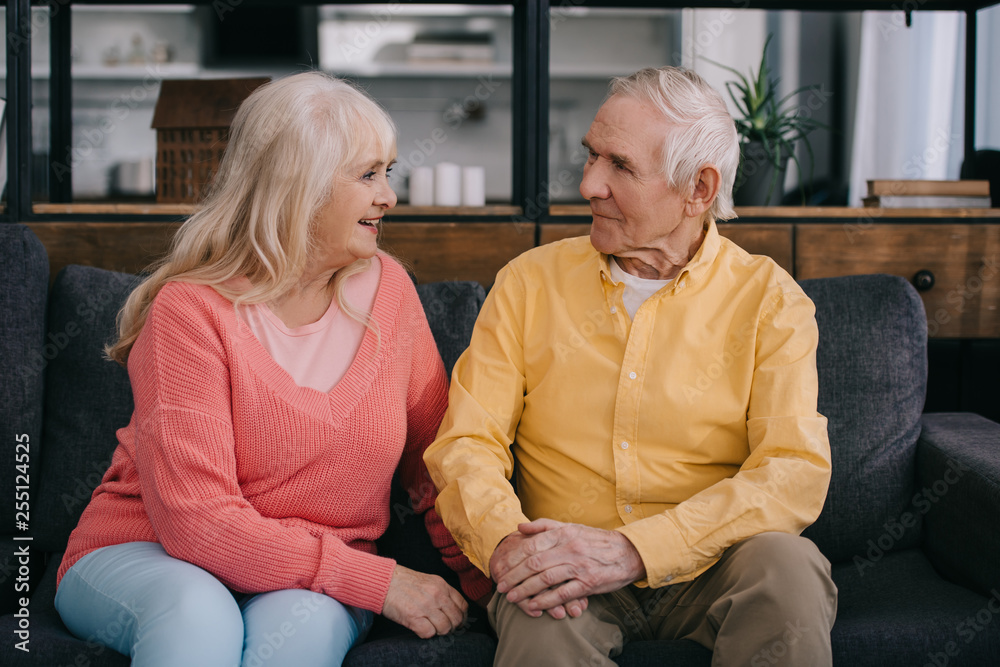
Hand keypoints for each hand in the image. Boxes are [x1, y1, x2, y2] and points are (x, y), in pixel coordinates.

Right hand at [382, 565, 467, 638]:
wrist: (384, 581)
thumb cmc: (404, 582)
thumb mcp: (428, 581)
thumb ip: (441, 592)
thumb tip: (452, 609)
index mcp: (442, 585)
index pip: (462, 605)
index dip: (462, 617)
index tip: (457, 622)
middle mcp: (437, 595)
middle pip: (456, 619)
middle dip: (452, 627)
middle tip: (444, 628)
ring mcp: (426, 606)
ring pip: (445, 628)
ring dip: (439, 632)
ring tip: (430, 627)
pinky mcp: (413, 617)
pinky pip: (429, 633)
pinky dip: (426, 634)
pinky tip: (420, 628)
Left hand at [492, 519, 645, 616]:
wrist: (628, 552)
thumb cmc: (595, 540)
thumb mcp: (571, 527)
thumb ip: (544, 526)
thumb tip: (519, 527)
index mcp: (563, 533)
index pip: (531, 545)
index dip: (513, 558)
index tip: (501, 567)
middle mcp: (570, 548)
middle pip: (534, 563)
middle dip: (514, 576)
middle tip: (501, 586)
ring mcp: (579, 566)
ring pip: (545, 579)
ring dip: (525, 590)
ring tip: (511, 598)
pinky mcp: (588, 583)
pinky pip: (562, 594)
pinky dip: (545, 601)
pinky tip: (533, 606)